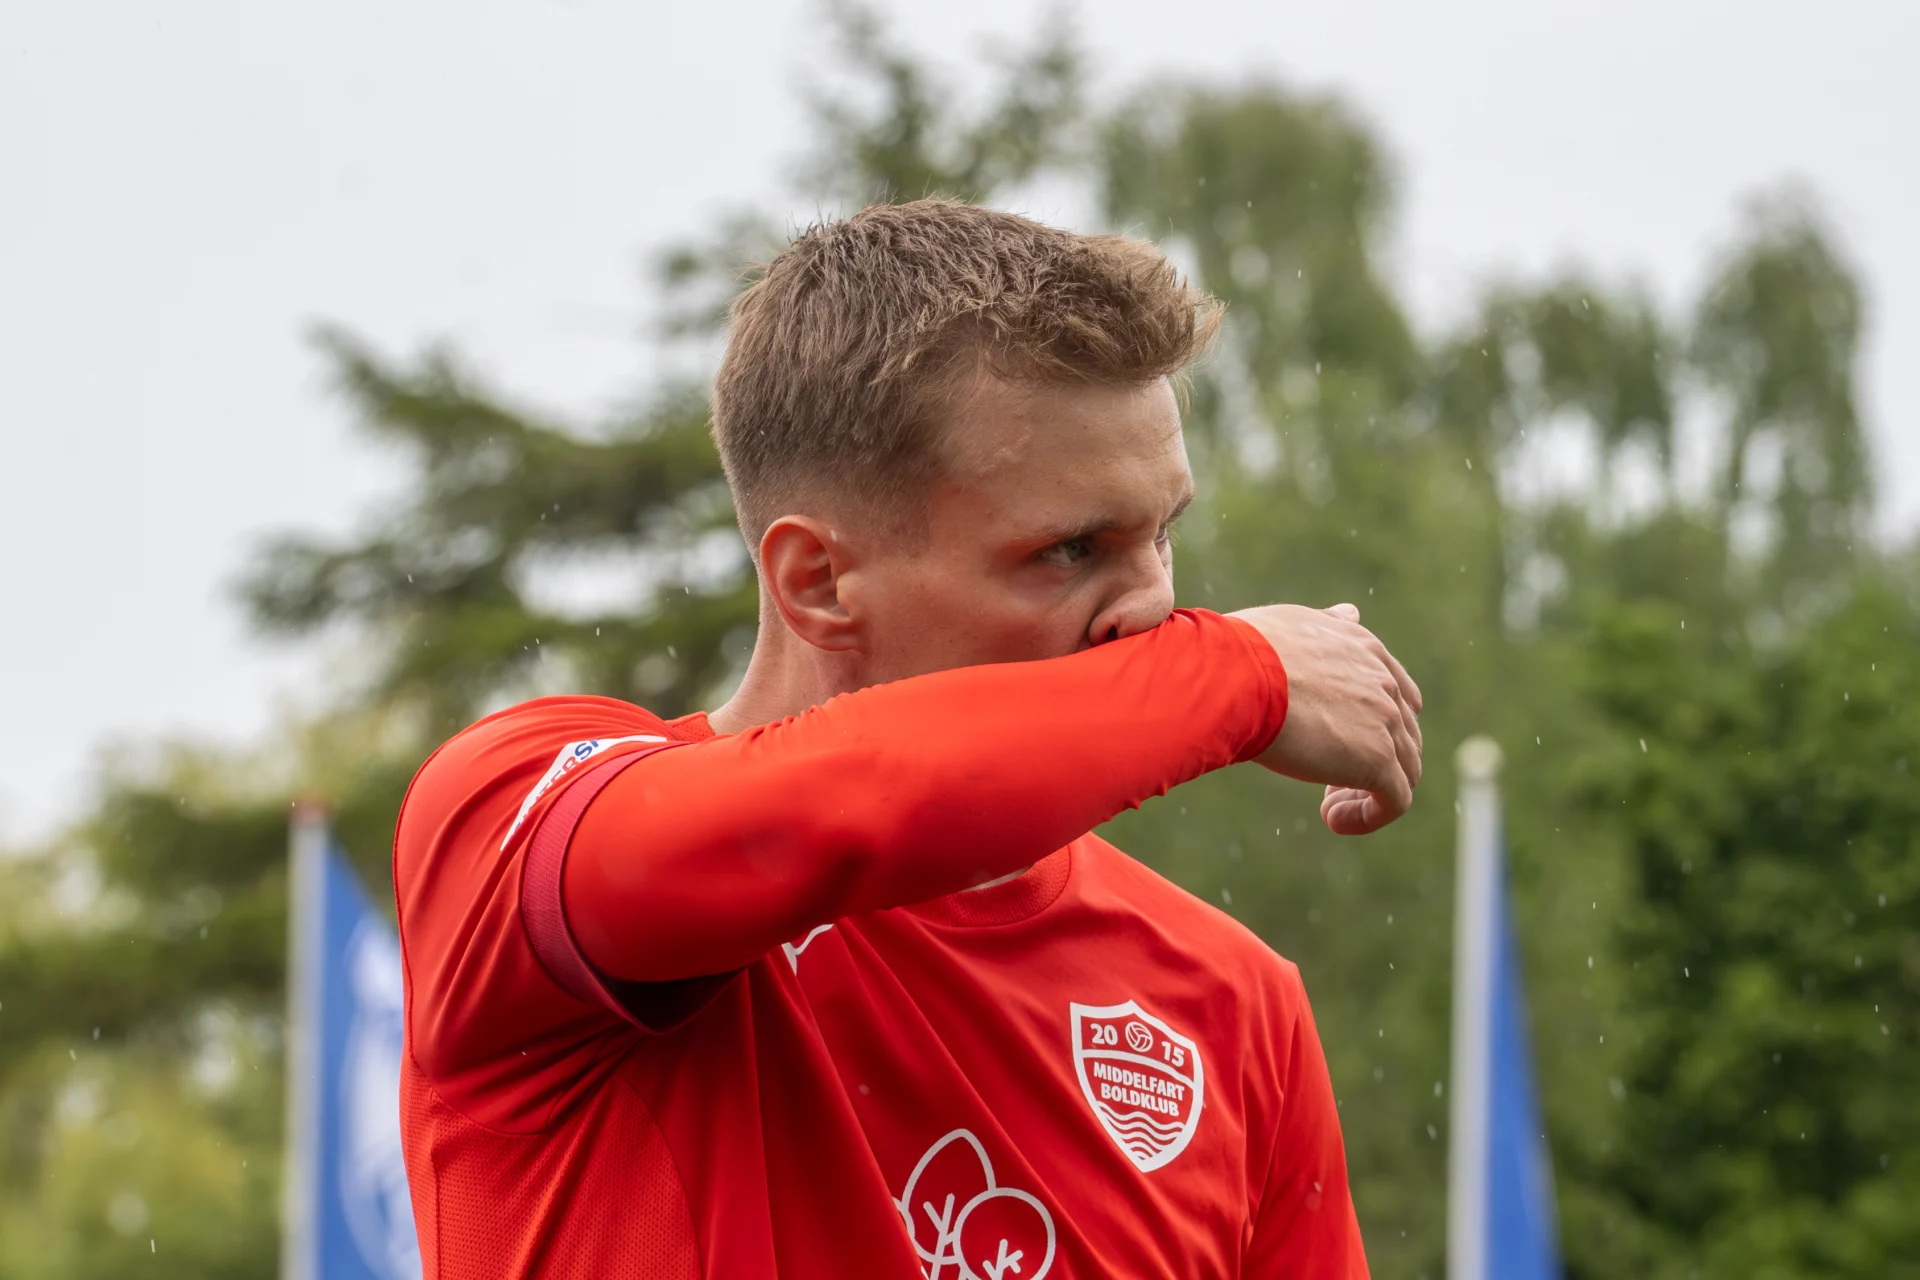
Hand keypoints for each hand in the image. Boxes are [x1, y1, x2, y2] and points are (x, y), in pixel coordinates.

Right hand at [1229, 602, 1422, 835]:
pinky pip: (1395, 802)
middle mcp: (1383, 682)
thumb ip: (1327, 626)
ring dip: (1370, 791)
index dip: (1373, 723)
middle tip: (1326, 778)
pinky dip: (1370, 816)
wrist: (1234, 676)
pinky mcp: (1378, 761)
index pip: (1395, 692)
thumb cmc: (1241, 651)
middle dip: (1372, 759)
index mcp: (1364, 648)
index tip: (1333, 739)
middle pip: (1404, 734)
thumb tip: (1352, 612)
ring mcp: (1386, 722)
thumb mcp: (1292, 625)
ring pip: (1405, 770)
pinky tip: (1334, 820)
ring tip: (1330, 806)